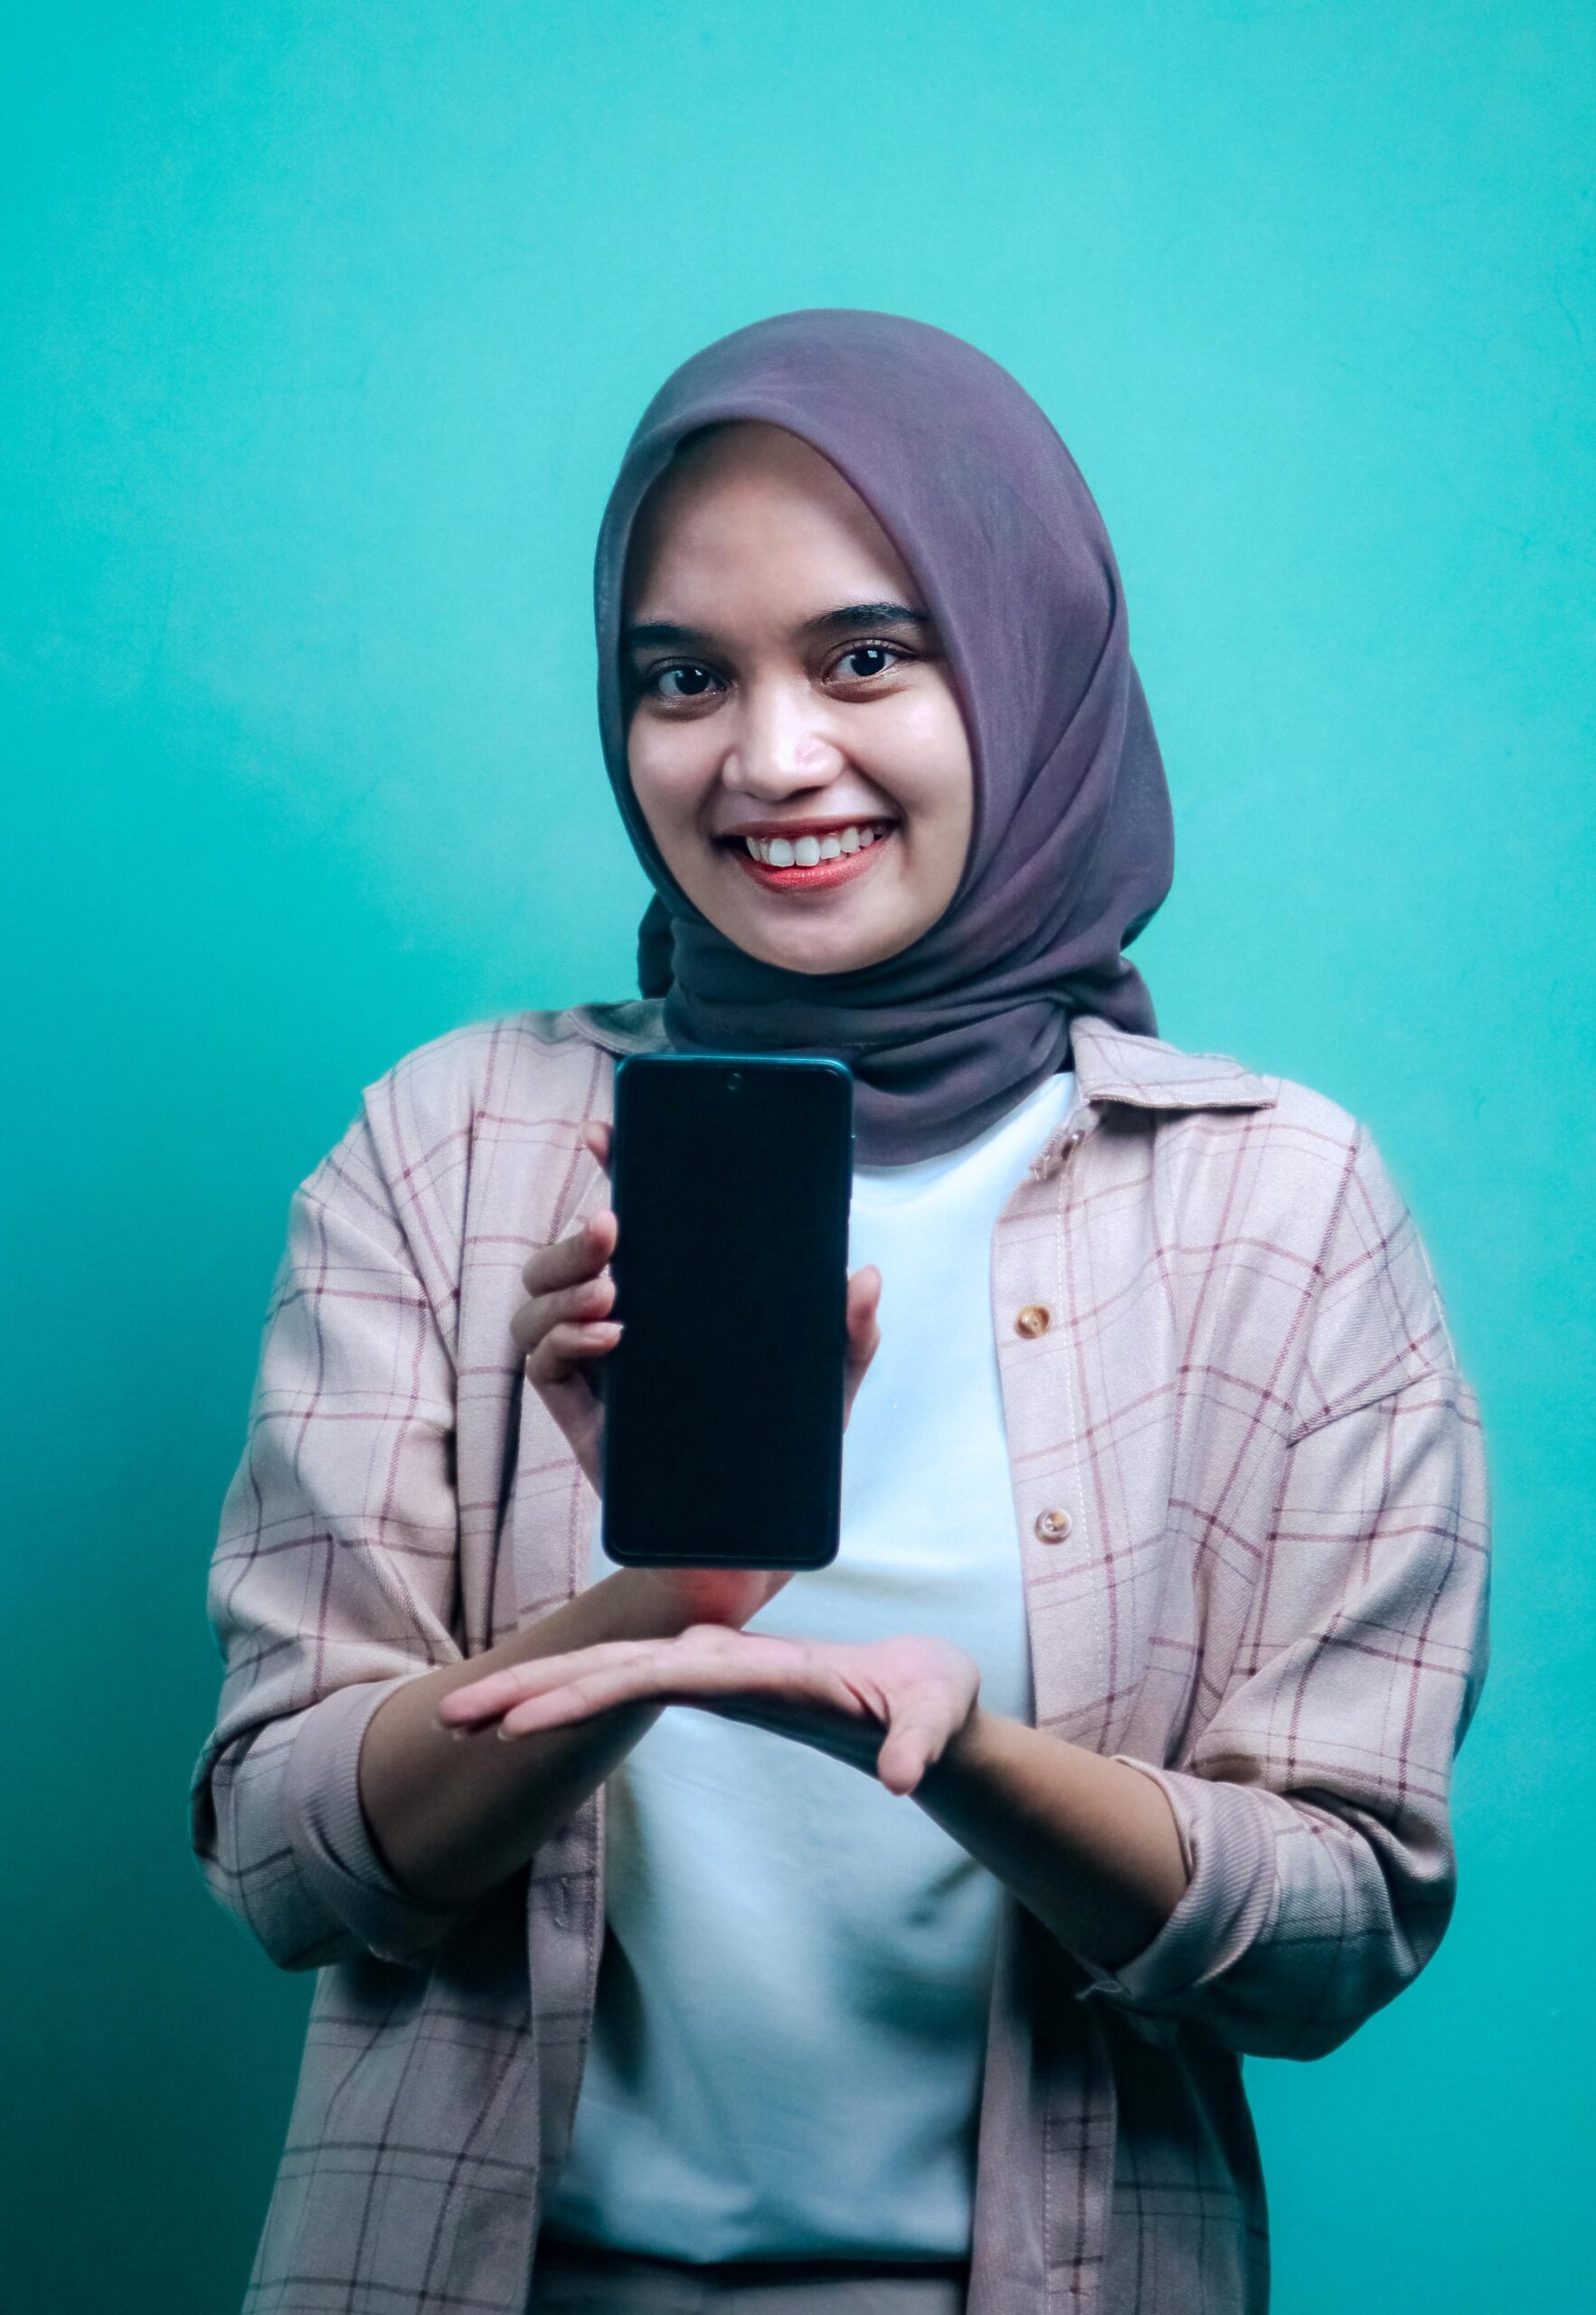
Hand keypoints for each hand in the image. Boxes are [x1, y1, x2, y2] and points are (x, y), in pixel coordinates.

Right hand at [436, 1625, 981, 1796]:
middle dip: (534, 1687)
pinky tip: (516, 1719)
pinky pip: (624, 1688)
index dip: (591, 1693)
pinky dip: (569, 1699)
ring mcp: (710, 1673)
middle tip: (453, 1715)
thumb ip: (921, 1741)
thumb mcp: (941, 1713)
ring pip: (605, 1674)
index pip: (659, 1676)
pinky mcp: (708, 1687)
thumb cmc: (932, 1695)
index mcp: (760, 1667)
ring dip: (535, 1693)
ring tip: (461, 1718)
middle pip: (610, 1667)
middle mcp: (723, 1661)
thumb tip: (904, 1781)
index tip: (524, 1717)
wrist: (926, 1689)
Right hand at [512, 1118, 882, 1629]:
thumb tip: (863, 1277)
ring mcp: (591, 1364)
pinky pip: (541, 1365)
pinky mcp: (576, 1412)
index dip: (611, 1168)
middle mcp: (620, 1317)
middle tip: (611, 1228)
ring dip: (561, 1287)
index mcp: (672, 1292)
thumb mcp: (827, 1384)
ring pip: (536, 1302)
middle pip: (564, 1255)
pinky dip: (563, 1344)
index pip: (629, 1216)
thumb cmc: (783, 1449)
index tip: (604, 1131)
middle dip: (573, 1234)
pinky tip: (607, 1342)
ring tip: (610, 1296)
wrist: (748, 1542)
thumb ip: (848, 1333)